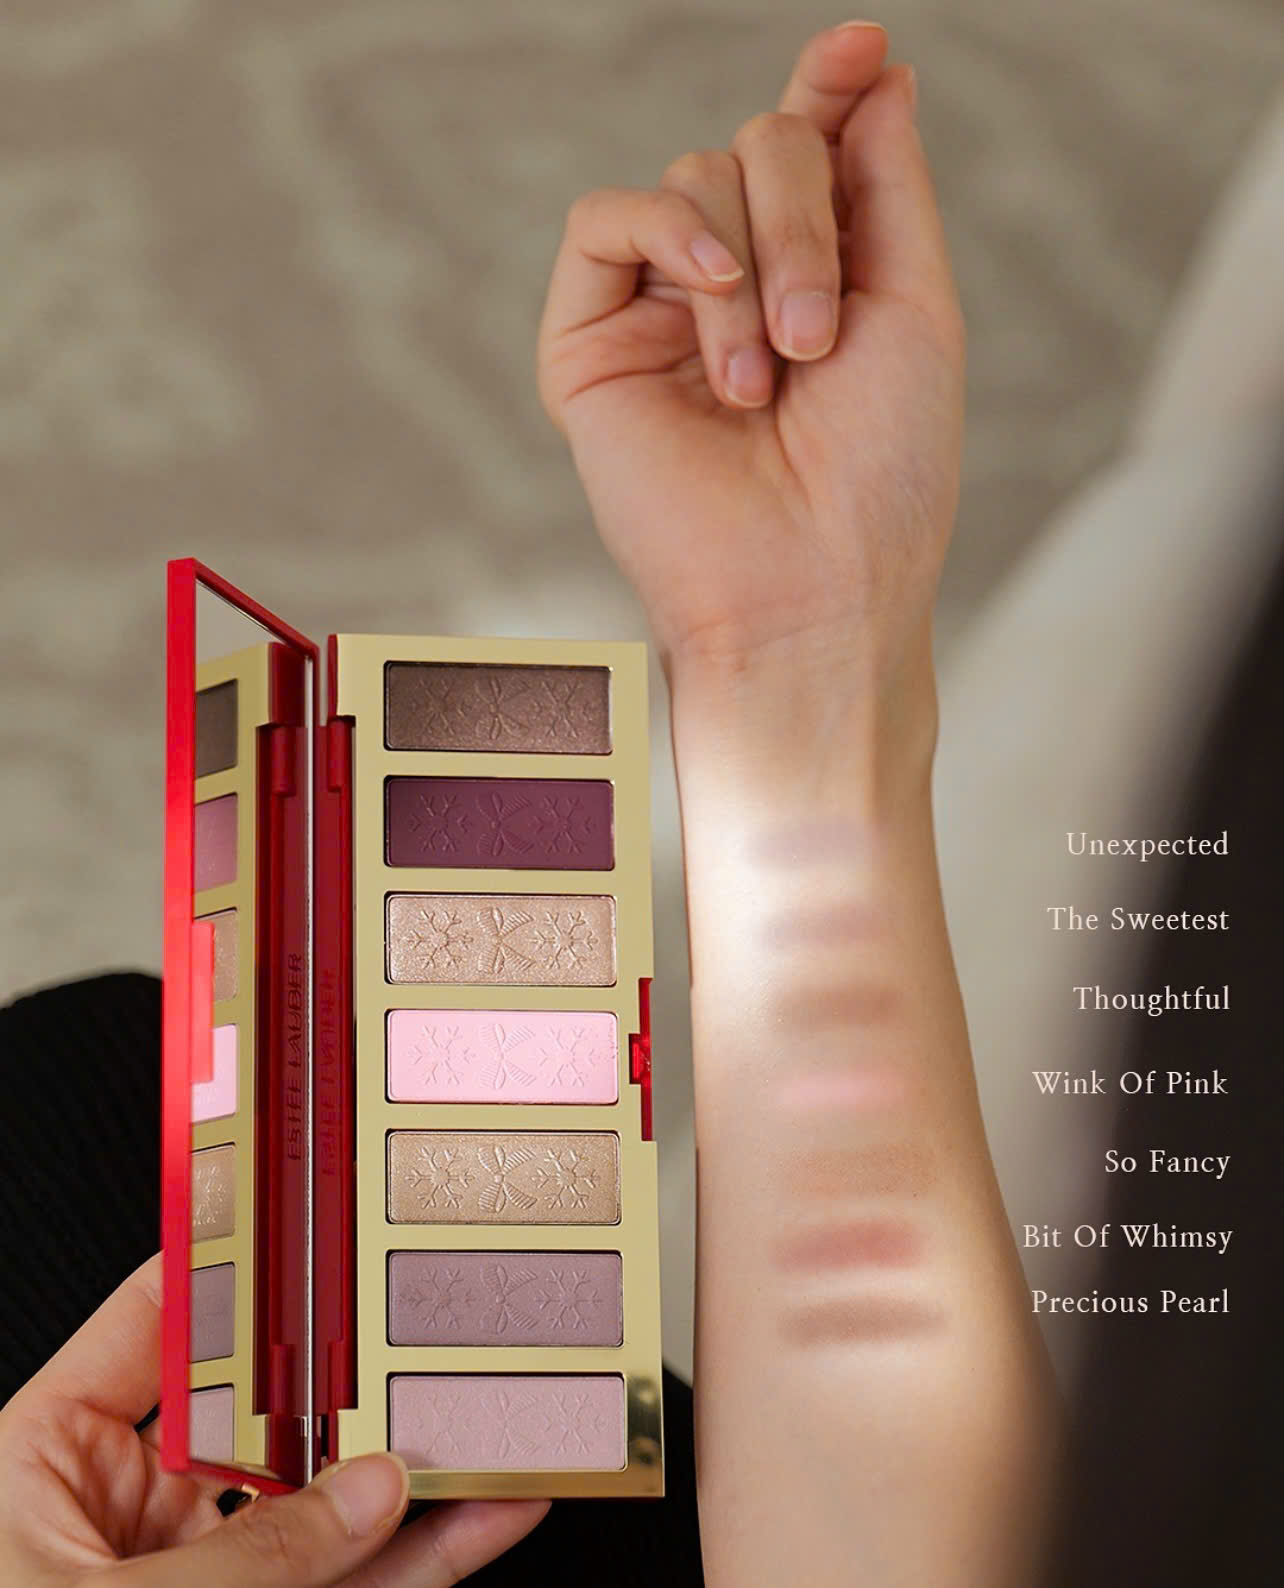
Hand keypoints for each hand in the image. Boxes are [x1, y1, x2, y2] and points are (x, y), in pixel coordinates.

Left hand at [0, 1255, 546, 1586]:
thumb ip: (254, 1557)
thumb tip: (373, 1492)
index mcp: (39, 1464)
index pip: (148, 1324)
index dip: (233, 1260)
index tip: (315, 1213)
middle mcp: (117, 1517)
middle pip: (255, 1414)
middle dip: (349, 1375)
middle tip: (430, 1326)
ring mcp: (185, 1587)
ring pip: (317, 1511)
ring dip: (411, 1471)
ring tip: (492, 1418)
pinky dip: (417, 1562)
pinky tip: (480, 1518)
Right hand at [538, 23, 962, 723]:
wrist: (809, 587)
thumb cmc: (882, 476)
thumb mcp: (916, 310)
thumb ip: (888, 186)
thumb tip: (875, 71)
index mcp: (813, 277)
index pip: (811, 149)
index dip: (831, 88)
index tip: (861, 47)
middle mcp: (734, 285)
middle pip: (755, 144)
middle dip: (803, 217)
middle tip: (822, 336)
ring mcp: (659, 310)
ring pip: (694, 175)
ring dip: (752, 262)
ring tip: (769, 377)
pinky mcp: (588, 341)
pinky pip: (607, 219)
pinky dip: (671, 237)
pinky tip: (716, 304)